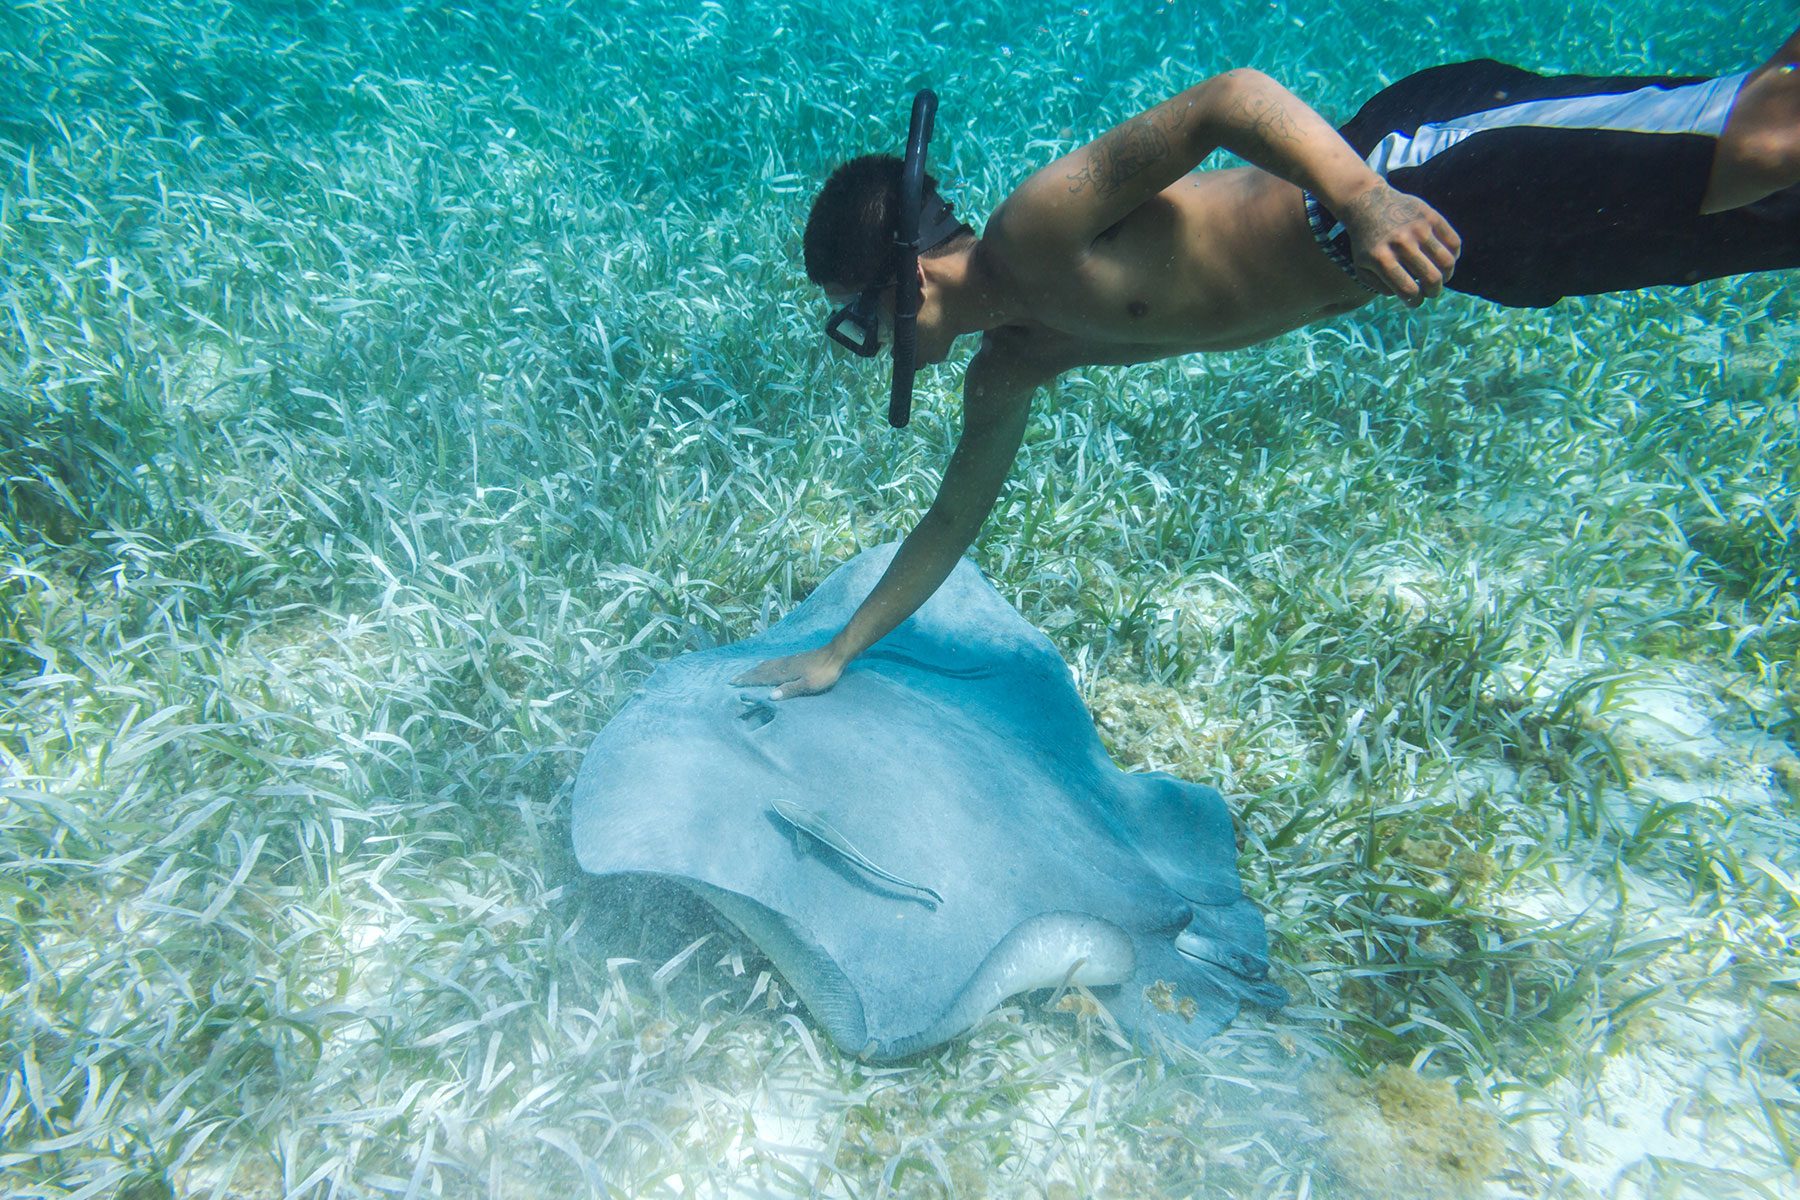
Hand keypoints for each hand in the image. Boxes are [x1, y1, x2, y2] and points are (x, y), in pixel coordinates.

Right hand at [731, 645, 845, 700]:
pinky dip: (764, 665)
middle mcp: (783, 665)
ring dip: (754, 670)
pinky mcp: (794, 659)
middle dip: (747, 675)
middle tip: (733, 679)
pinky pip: (773, 662)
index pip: (762, 678)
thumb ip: (790, 690)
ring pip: (766, 665)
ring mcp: (788, 661)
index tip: (734, 683)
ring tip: (746, 673)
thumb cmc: (823, 673)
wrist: (835, 654)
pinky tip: (766, 666)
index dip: (748, 681)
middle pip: (761, 670)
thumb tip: (770, 696)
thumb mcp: (808, 685)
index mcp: (784, 673)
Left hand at [1338, 183, 1461, 305]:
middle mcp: (1401, 243)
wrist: (1367, 203)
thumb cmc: (1366, 242)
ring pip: (1447, 262)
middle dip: (1434, 292)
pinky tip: (1444, 259)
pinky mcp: (1430, 216)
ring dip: (1447, 275)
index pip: (1409, 290)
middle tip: (1431, 292)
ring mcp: (1418, 228)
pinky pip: (1454, 242)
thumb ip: (1381, 286)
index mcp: (1382, 259)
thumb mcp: (1362, 267)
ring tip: (1441, 277)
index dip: (1416, 302)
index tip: (1416, 301)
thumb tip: (1409, 294)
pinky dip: (1454, 256)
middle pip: (1432, 278)